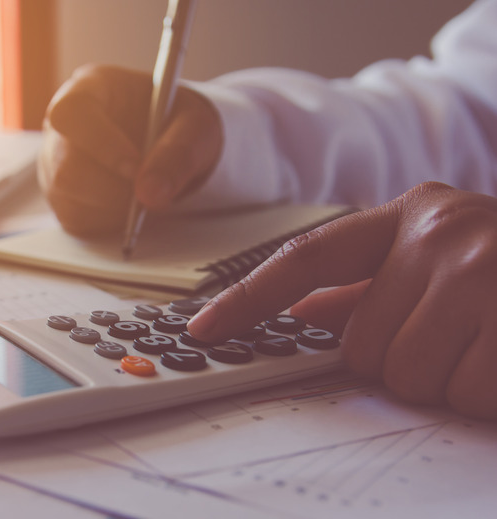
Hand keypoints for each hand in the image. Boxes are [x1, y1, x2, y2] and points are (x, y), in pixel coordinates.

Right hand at [38, 65, 221, 235]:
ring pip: (68, 196)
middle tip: (149, 193)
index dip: (100, 144)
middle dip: (113, 189)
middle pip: (66, 166)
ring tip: (144, 192)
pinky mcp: (61, 195)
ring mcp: (55, 161)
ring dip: (113, 206)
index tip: (135, 167)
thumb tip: (150, 194)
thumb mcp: (196, 126)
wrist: (170, 141)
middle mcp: (63, 125)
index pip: (72, 113)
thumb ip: (179, 153)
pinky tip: (129, 204)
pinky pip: (75, 217)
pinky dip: (108, 220)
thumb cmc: (178, 122)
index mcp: (90, 88)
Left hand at [187, 182, 496, 418]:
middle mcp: (444, 232)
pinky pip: (466, 394)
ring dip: (451, 379)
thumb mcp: (445, 256)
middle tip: (459, 334)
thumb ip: (375, 281)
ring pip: (411, 376)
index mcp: (415, 214)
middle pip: (361, 344)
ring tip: (491, 344)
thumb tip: (303, 310)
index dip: (249, 297)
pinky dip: (488, 393)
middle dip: (405, 358)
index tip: (201, 327)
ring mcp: (486, 272)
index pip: (307, 259)